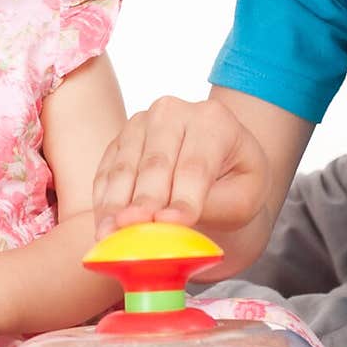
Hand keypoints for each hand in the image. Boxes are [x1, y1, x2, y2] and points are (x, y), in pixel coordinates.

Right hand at [92, 95, 269, 238]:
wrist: (220, 160)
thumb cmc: (236, 180)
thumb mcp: (244, 196)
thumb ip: (214, 205)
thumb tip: (169, 221)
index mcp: (214, 120)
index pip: (196, 165)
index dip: (182, 197)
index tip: (170, 224)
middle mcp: (172, 112)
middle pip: (156, 163)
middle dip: (144, 200)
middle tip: (133, 228)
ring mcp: (140, 124)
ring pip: (124, 168)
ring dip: (115, 204)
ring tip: (108, 234)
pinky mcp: (119, 142)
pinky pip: (105, 173)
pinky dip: (103, 201)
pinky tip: (102, 225)